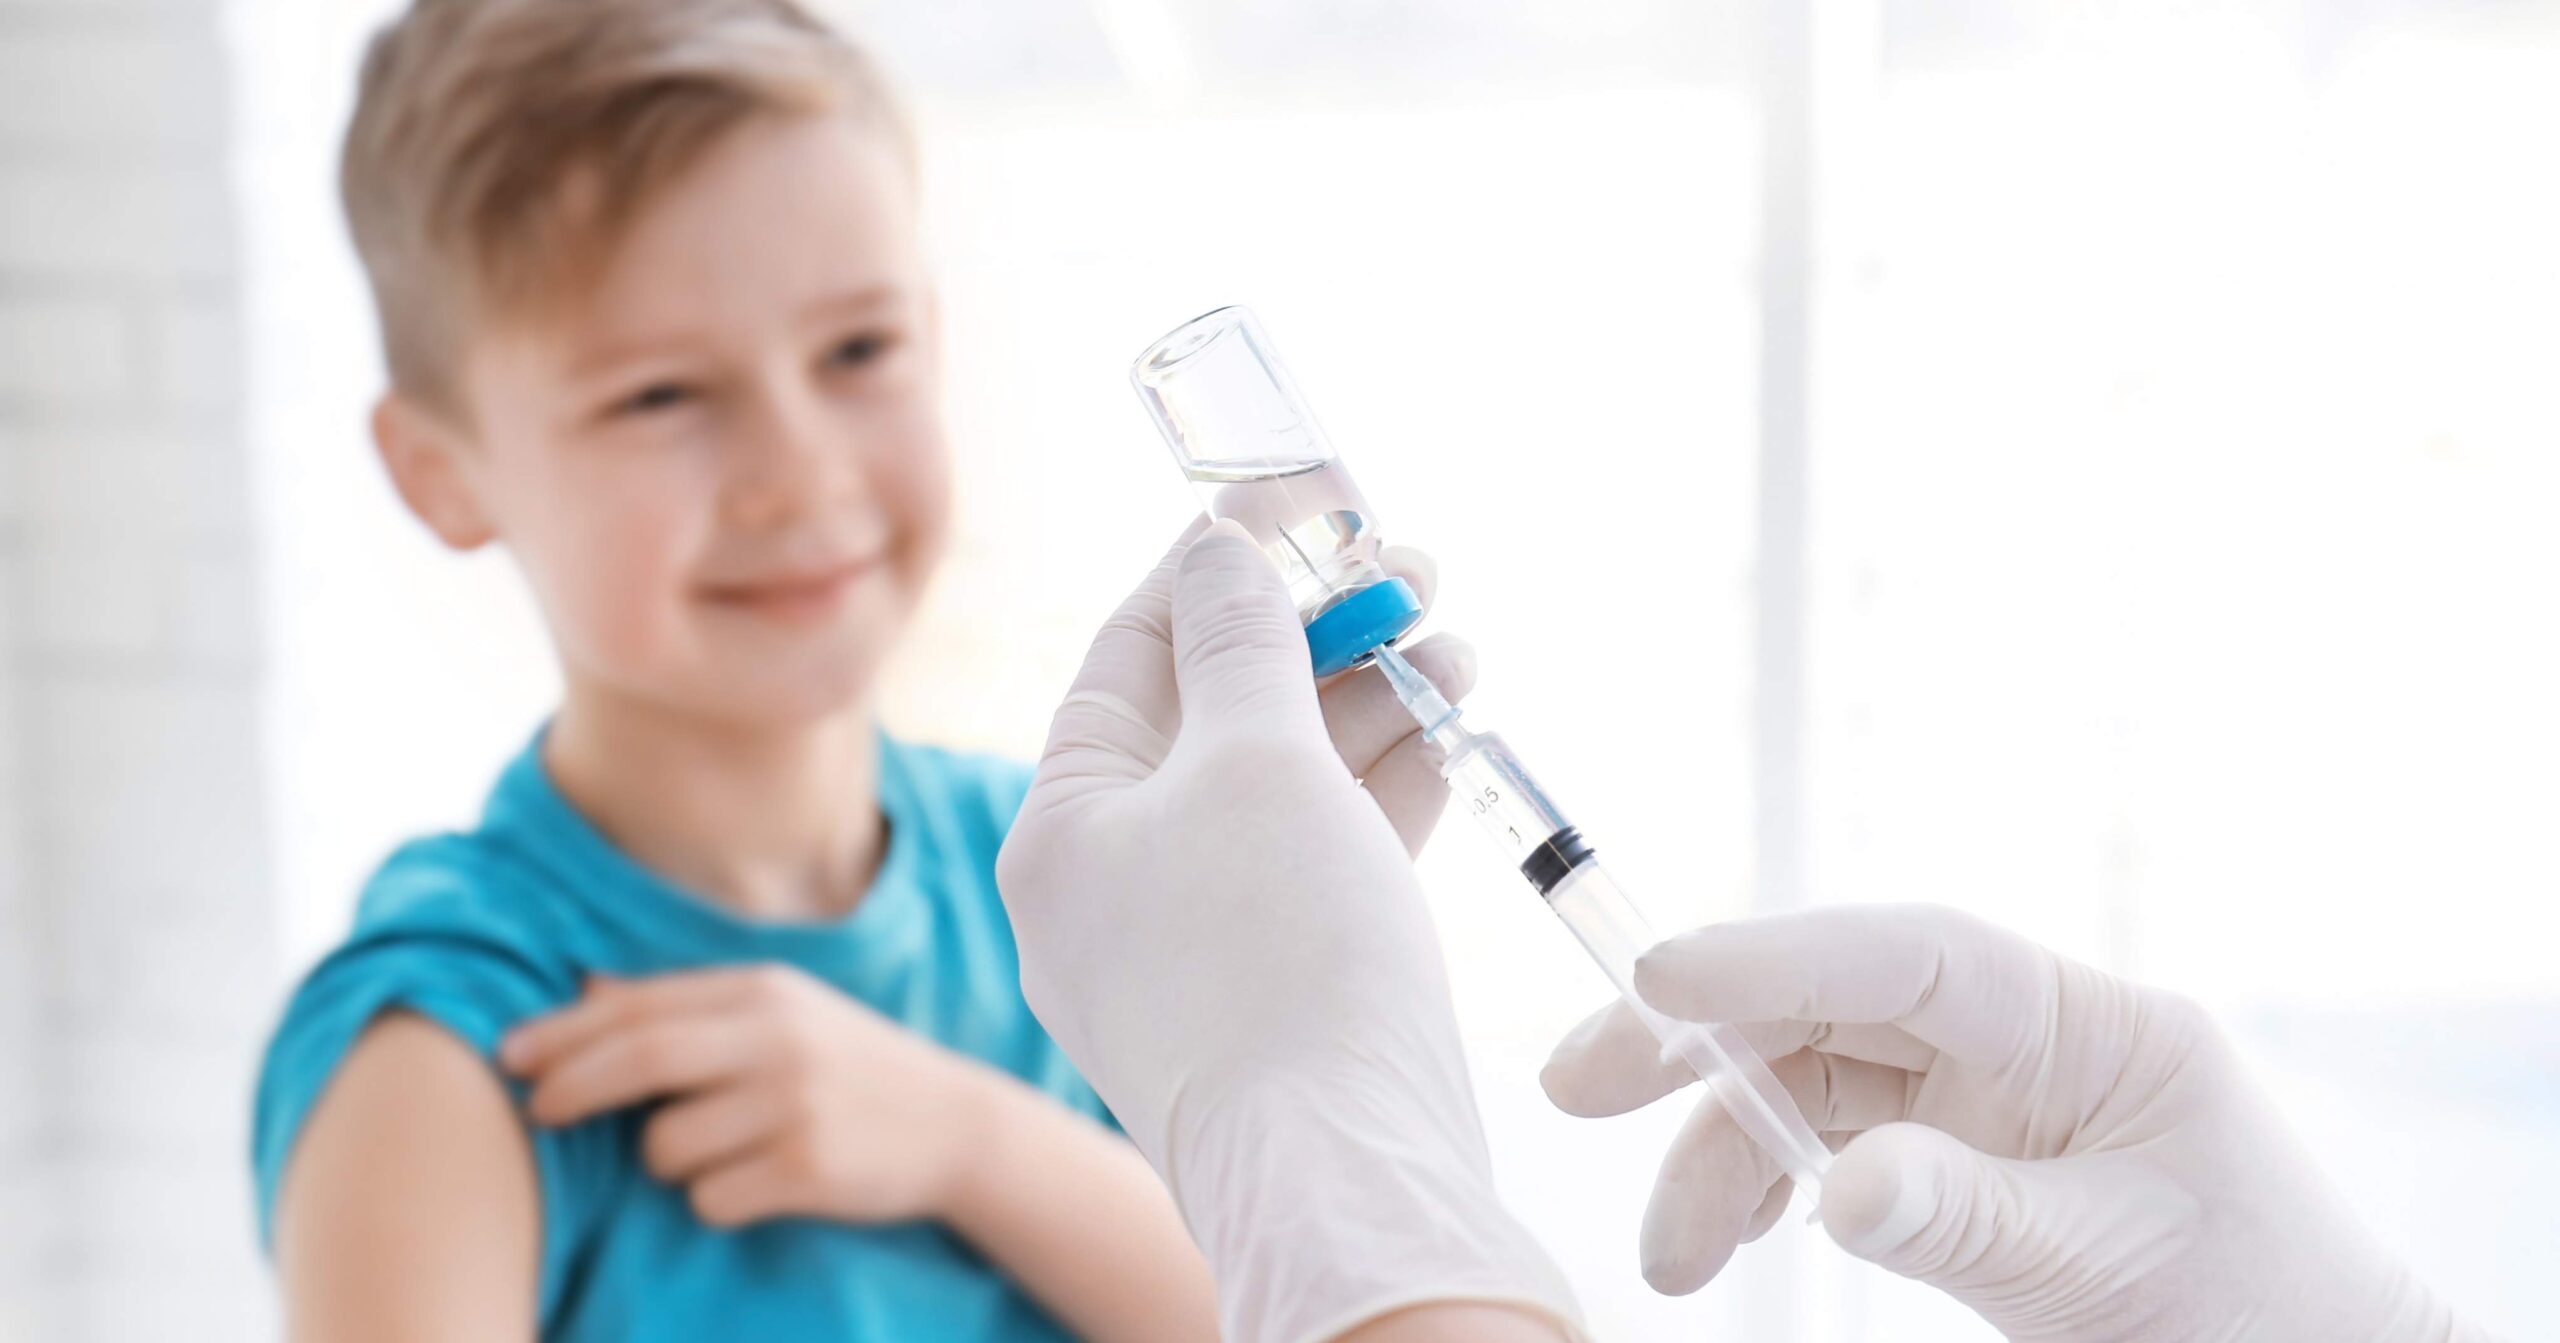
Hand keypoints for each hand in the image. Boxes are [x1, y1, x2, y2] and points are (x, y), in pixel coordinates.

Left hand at [500, 962, 999, 1226]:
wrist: (954, 1124)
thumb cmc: (846, 1065)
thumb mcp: (778, 1012)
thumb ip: (684, 1001)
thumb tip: (583, 985)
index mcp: (763, 991)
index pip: (638, 1006)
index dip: (564, 1032)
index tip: (510, 1055)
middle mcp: (778, 1038)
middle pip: (639, 1058)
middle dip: (571, 1087)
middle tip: (535, 1112)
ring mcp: (796, 1103)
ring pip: (667, 1146)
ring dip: (665, 1160)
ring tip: (714, 1152)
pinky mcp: (809, 1167)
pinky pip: (710, 1199)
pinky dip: (715, 1199)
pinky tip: (758, 1184)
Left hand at [996, 520, 1581, 1342]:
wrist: (1344, 1178)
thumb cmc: (1277, 960)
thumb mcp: (1256, 762)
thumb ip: (1241, 644)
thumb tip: (1222, 551)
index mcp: (1062, 830)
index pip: (1125, 657)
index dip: (1210, 571)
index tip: (1293, 511)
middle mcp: (1110, 890)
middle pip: (1210, 718)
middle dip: (1314, 637)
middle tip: (1405, 569)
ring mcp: (1193, 951)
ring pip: (1276, 791)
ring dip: (1363, 706)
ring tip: (1451, 640)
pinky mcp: (1272, 997)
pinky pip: (1315, 865)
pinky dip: (1376, 794)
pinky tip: (1445, 730)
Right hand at [1542, 904, 2488, 1341]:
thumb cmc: (2263, 1303)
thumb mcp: (2117, 1264)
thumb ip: (1974, 1218)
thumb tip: (1836, 1186)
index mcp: (2086, 1022)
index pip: (1910, 956)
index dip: (1775, 952)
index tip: (1656, 977)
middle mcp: (2018, 1039)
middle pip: (1825, 1006)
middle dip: (1697, 1043)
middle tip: (1579, 1088)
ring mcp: (1980, 1098)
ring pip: (1807, 1087)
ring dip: (1717, 1158)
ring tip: (1670, 1261)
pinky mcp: (1954, 1159)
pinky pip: (1828, 1145)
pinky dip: (1762, 1185)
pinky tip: (1729, 1236)